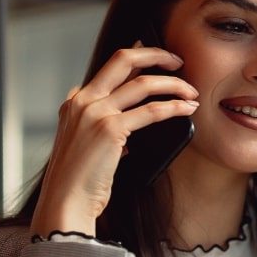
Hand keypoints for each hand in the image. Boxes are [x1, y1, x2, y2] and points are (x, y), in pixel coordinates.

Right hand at [30, 46, 198, 237]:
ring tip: (191, 92)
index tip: (158, 58)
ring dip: (173, 84)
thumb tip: (132, 121)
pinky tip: (186, 109)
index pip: (110, 68)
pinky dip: (173, 107)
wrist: (65, 203)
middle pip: (123, 59)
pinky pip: (151, 111)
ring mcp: (94, 112)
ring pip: (142, 83)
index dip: (137, 56)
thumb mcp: (85, 145)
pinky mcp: (109, 129)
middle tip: (177, 61)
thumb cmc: (78, 182)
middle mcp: (82, 100)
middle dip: (155, 54)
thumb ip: (103, 127)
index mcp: (74, 102)